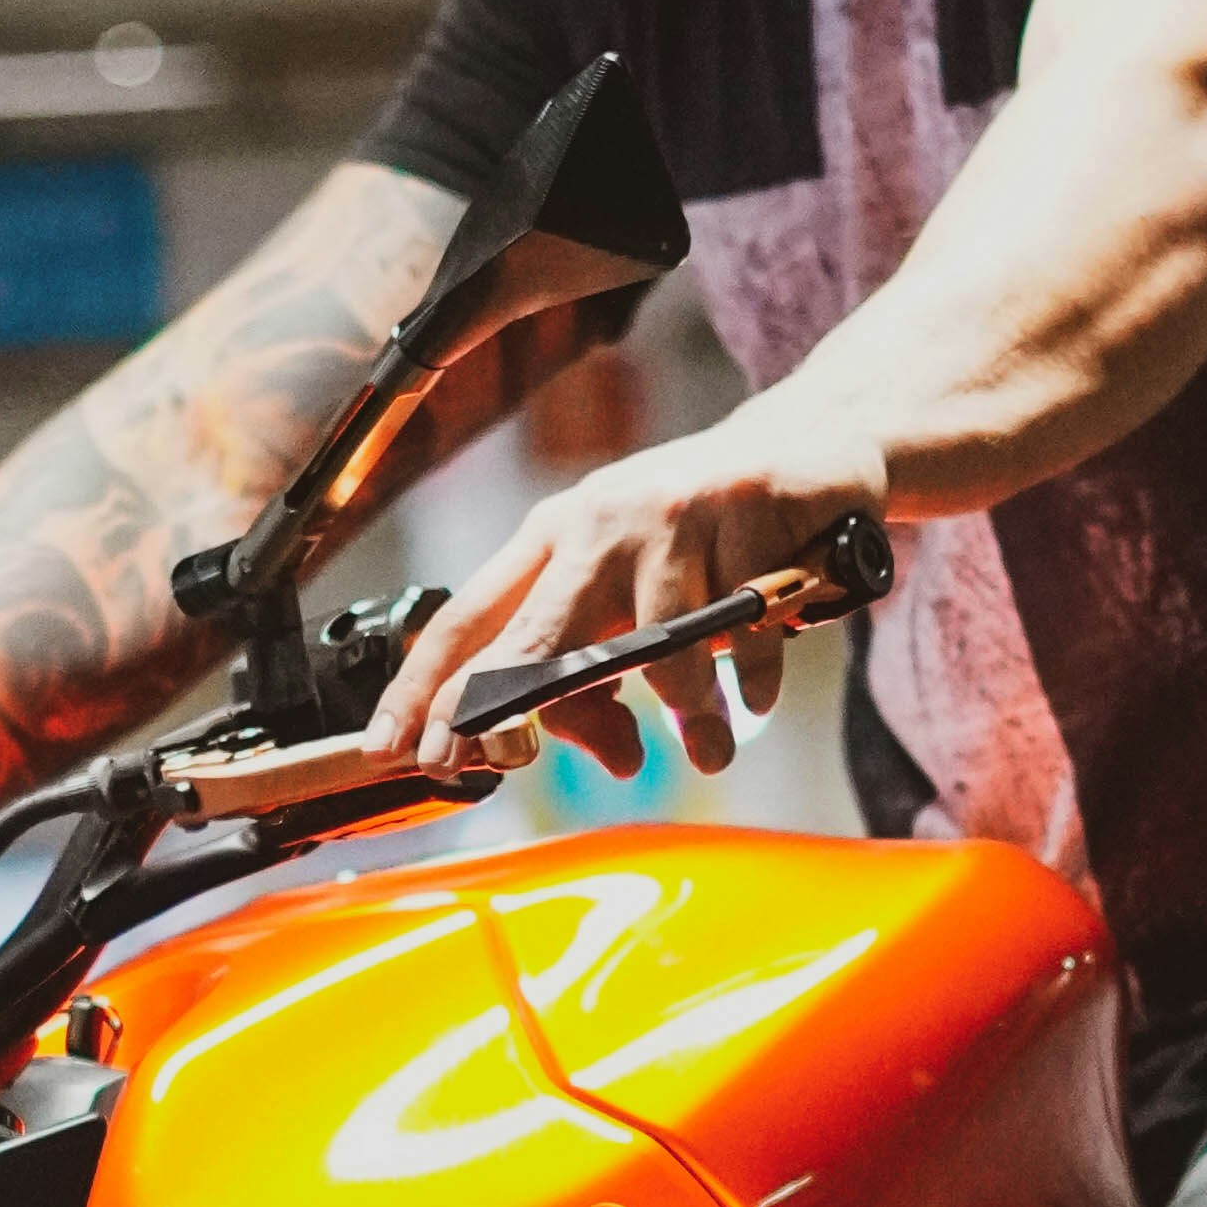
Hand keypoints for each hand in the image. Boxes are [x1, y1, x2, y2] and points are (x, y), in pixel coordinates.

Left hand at [366, 412, 888, 781]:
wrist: (810, 447)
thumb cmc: (707, 536)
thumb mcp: (639, 605)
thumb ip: (607, 683)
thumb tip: (613, 758)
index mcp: (553, 538)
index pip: (468, 619)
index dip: (427, 688)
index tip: (395, 748)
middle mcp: (598, 518)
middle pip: (535, 631)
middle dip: (508, 705)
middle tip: (501, 760)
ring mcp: (670, 508)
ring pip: (660, 647)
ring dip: (688, 713)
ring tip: (710, 746)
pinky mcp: (743, 506)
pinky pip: (744, 628)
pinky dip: (753, 677)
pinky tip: (756, 691)